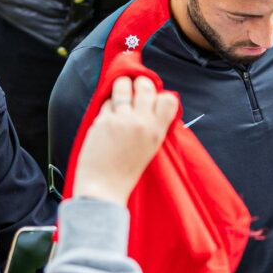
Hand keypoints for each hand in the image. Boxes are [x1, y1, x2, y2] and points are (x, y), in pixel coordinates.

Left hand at [72, 75, 178, 204]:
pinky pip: (106, 102)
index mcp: (157, 132)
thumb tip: (150, 104)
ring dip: (121, 86)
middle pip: (146, 85)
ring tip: (119, 94)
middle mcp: (142, 123)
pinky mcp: (103, 121)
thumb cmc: (126, 173)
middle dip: (139, 83)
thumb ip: (153, 127)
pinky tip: (107, 117)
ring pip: (123, 86)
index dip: (160, 95)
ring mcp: (121, 120)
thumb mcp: (149, 149)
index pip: (169, 99)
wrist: (104, 188)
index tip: (152, 99)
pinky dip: (106, 106)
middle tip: (134, 91)